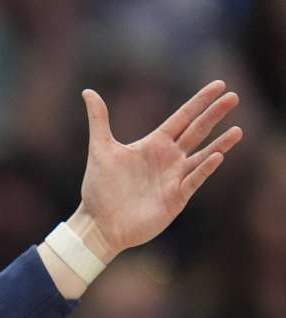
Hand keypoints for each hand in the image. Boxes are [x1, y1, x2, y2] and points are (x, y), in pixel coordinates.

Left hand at [73, 80, 242, 260]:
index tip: (219, 85)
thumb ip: (99, 119)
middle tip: (234, 96)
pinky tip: (216, 156)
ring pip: (202, 156)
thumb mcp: (100, 149)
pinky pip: (193, 181)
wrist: (98, 223)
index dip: (200, 102)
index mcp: (154, 144)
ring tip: (238, 130)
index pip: (183, 118)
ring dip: (220, 144)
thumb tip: (88, 91)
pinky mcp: (175, 198)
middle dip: (214, 114)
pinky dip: (204, 169)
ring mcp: (174, 178)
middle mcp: (168, 159)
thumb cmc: (99, 188)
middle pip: (197, 131)